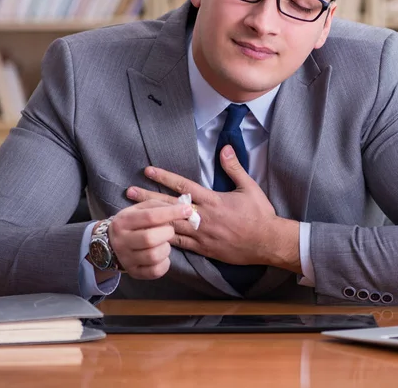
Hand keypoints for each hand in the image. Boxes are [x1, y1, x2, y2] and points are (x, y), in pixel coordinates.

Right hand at [108, 200, 192, 279]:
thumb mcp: (139, 209)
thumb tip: (183, 207)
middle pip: (150, 238)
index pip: (150, 216)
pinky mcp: (134, 272)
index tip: (187, 210)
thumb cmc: (132, 223)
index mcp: (123, 221)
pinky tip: (162, 256)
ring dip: (166, 248)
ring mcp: (126, 259)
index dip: (171, 213)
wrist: (110, 244)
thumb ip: (159, 206)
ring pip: (153, 256)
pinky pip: (155, 271)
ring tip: (163, 242)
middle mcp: (121, 241)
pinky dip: (164, 263)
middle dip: (167, 233)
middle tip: (169, 230)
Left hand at [127, 145, 291, 266]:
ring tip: (133, 215)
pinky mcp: (204, 249)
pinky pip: (180, 245)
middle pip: (170, 206)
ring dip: (151, 220)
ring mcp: (202, 235)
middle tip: (129, 191)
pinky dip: (165, 240)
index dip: (164, 177)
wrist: (268, 242)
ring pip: (170, 226)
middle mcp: (204, 217)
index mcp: (213, 200)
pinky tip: (151, 238)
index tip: (148, 171)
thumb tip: (224, 148)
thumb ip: (234, 168)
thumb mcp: (249, 187)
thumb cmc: (260, 214)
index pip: (183, 185)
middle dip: (149, 198)